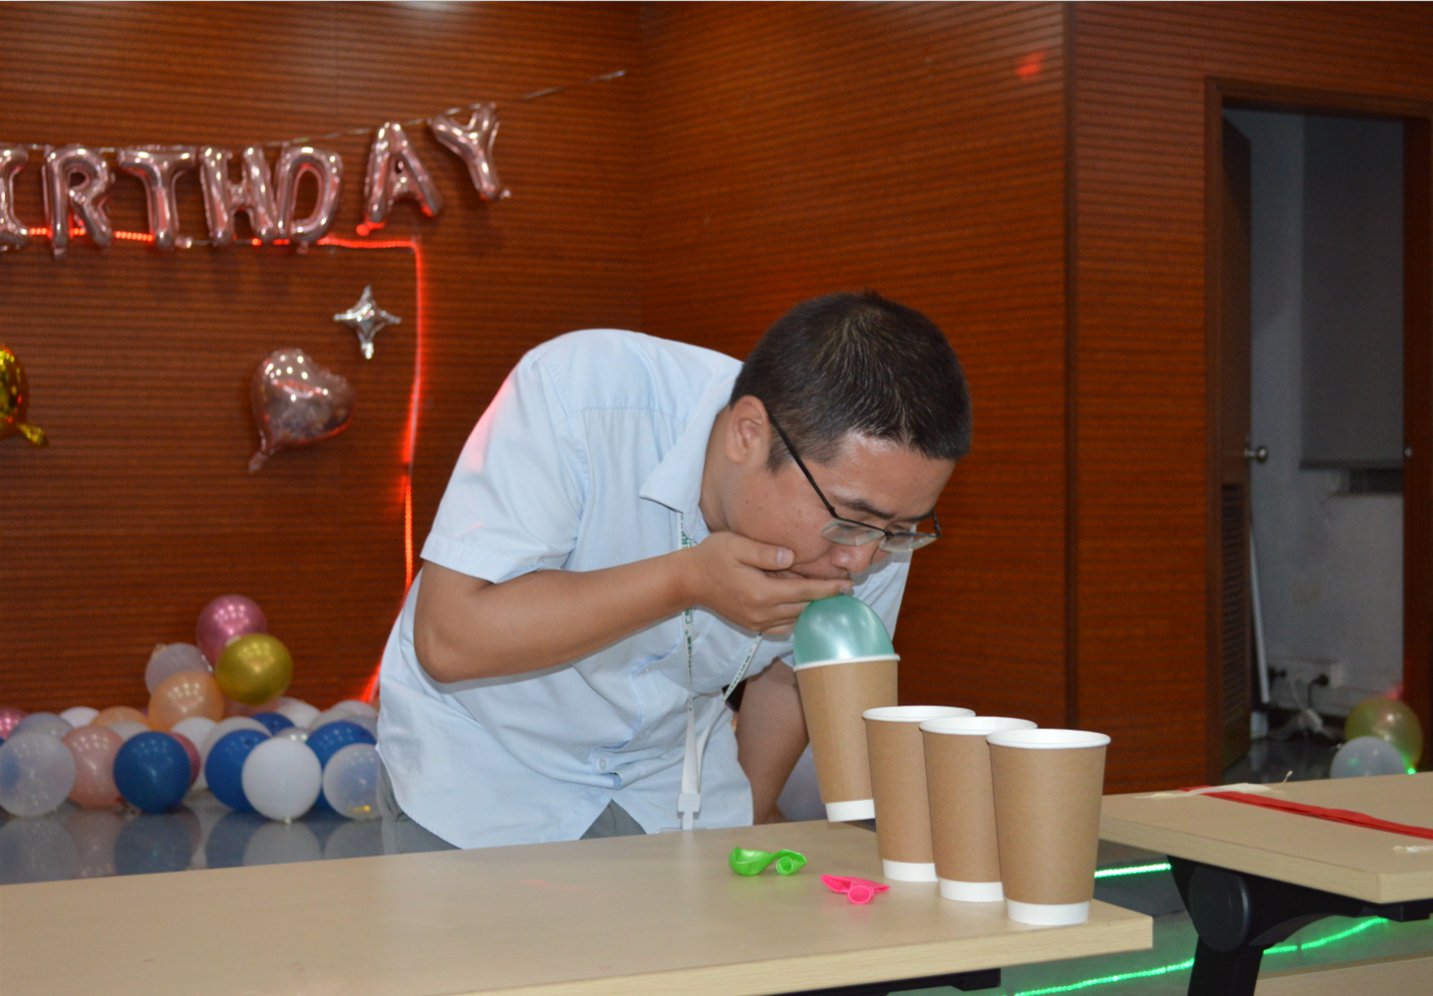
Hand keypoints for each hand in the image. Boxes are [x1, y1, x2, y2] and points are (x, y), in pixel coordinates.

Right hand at [681, 532, 849, 634]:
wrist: (688, 581)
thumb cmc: (712, 557)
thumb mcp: (736, 545)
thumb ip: (764, 552)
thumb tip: (790, 557)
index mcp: (761, 593)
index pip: (803, 593)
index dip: (828, 589)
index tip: (848, 584)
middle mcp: (762, 613)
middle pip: (803, 609)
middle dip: (825, 599)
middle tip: (846, 588)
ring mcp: (756, 622)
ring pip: (795, 620)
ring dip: (812, 610)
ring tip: (829, 597)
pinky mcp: (752, 625)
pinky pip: (782, 626)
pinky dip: (797, 618)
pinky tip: (804, 607)